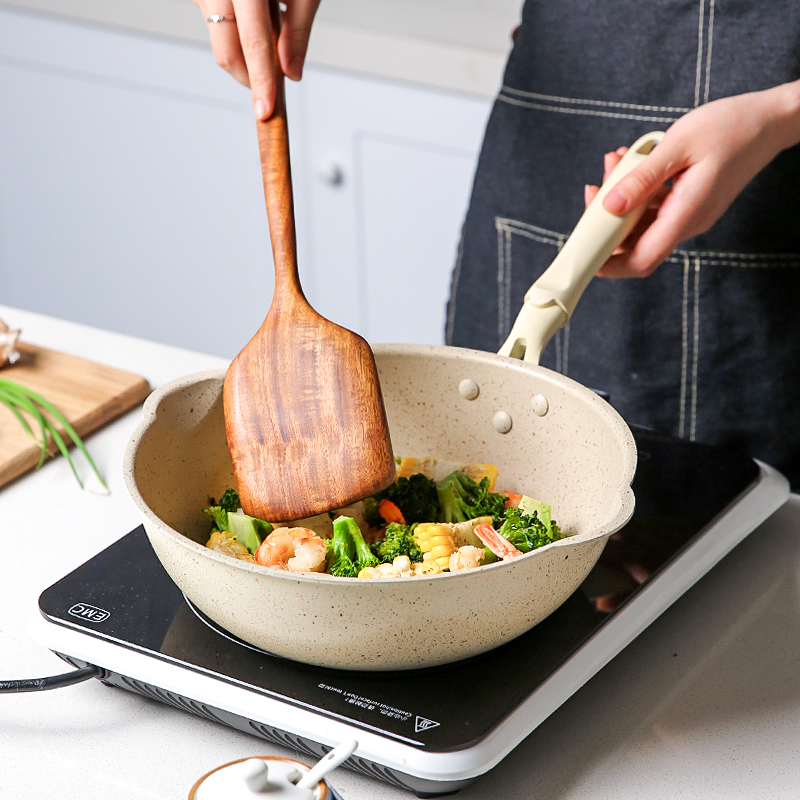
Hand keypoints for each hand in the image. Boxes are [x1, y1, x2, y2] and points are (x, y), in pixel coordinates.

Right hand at [193, 0, 320, 119]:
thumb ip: (297, 30)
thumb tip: (291, 74)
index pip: (252, 44)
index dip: (261, 82)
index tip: (265, 111)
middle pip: (226, 53)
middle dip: (251, 77)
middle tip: (273, 82)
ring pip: (221, 42)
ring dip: (247, 49)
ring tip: (268, 17)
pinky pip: (216, 24)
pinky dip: (238, 30)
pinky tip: (255, 9)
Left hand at [584, 81, 799, 276]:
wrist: (771, 120)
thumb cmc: (731, 126)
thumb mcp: (679, 145)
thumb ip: (642, 178)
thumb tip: (609, 206)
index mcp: (687, 214)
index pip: (642, 258)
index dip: (611, 264)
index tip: (587, 254)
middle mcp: (688, 222)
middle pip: (636, 242)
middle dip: (608, 220)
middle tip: (595, 186)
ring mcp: (690, 214)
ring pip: (643, 221)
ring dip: (622, 198)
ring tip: (615, 161)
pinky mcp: (690, 203)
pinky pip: (656, 206)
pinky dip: (639, 189)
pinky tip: (632, 161)